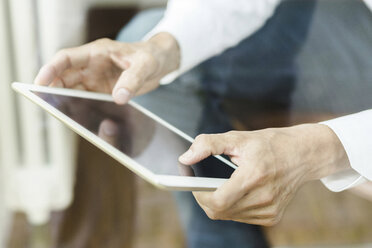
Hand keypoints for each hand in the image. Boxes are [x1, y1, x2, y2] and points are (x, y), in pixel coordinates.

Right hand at [34, 33, 179, 103]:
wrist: (160, 63)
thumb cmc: (151, 56)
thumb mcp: (145, 65)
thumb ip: (132, 80)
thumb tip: (119, 98)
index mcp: (98, 52)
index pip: (67, 58)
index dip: (51, 69)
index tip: (40, 82)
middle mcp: (92, 66)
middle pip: (64, 77)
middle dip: (53, 90)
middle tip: (46, 105)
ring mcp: (96, 80)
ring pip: (73, 91)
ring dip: (66, 101)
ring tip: (61, 115)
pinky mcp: (102, 92)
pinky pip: (87, 100)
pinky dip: (81, 108)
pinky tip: (79, 118)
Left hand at [179, 124, 349, 225]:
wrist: (302, 154)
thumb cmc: (269, 144)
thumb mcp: (237, 137)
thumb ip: (208, 145)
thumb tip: (185, 158)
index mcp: (254, 175)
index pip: (217, 200)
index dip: (199, 195)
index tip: (193, 185)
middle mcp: (263, 197)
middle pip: (220, 211)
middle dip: (206, 198)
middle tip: (203, 184)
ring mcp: (269, 210)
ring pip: (229, 215)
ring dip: (220, 203)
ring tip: (224, 184)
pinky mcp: (273, 217)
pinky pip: (242, 217)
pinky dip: (234, 207)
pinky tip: (239, 192)